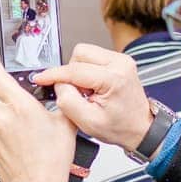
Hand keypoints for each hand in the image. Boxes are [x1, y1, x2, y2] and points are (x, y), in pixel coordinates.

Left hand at [0, 60, 76, 181]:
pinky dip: (1, 129)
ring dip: (4, 111)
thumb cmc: (53, 160)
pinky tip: (17, 139)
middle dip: (0, 86)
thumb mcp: (65, 123)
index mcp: (20, 106)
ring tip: (23, 124)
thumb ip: (60, 101)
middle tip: (12, 88)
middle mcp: (2, 117)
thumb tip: (60, 90)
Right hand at [32, 44, 152, 150]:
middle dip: (71, 72)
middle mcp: (120, 63)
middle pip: (80, 54)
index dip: (54, 74)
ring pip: (85, 53)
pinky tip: (93, 87)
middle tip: (78, 93)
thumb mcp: (88, 122)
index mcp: (114, 78)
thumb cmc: (120, 127)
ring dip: (78, 71)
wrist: (140, 129)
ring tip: (87, 91)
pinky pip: (93, 57)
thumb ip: (68, 101)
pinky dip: (86, 71)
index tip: (40, 78)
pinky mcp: (119, 61)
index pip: (75, 69)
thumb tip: (58, 84)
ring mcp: (121, 60)